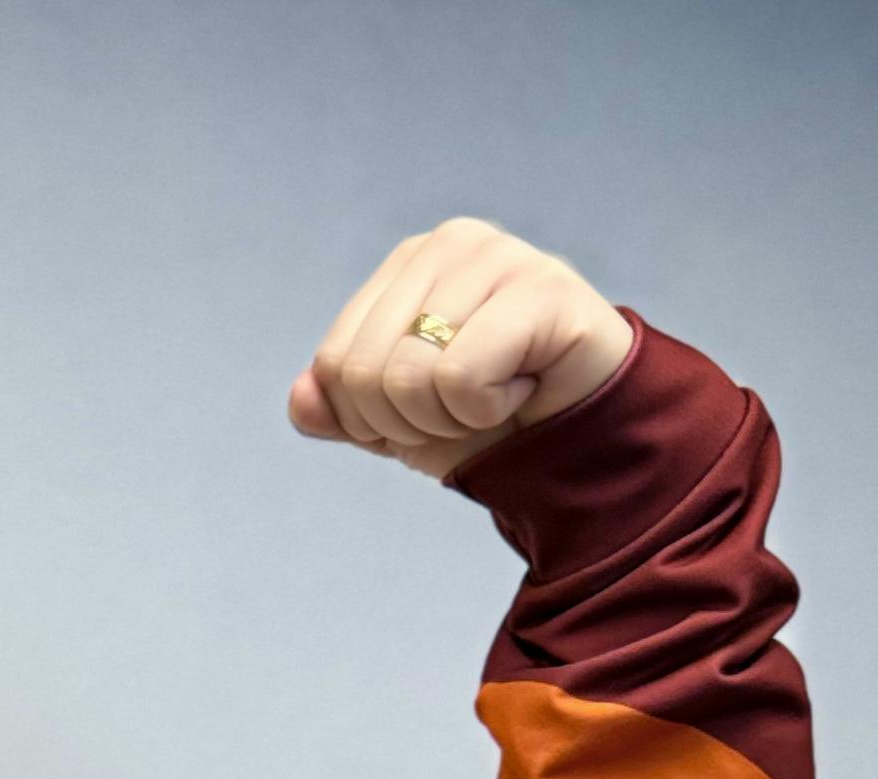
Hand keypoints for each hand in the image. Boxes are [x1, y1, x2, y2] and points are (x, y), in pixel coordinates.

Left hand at [287, 216, 632, 481]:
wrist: (575, 437)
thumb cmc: (488, 416)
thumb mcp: (394, 422)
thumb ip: (338, 408)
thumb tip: (302, 398)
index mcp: (408, 263)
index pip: (332, 364)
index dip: (369, 417)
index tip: (427, 407)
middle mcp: (451, 242)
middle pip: (361, 372)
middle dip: (405, 422)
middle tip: (463, 408)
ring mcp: (500, 255)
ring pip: (409, 378)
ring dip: (449, 419)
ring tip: (498, 394)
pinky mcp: (544, 287)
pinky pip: (461, 377)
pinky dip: (487, 409)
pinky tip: (525, 387)